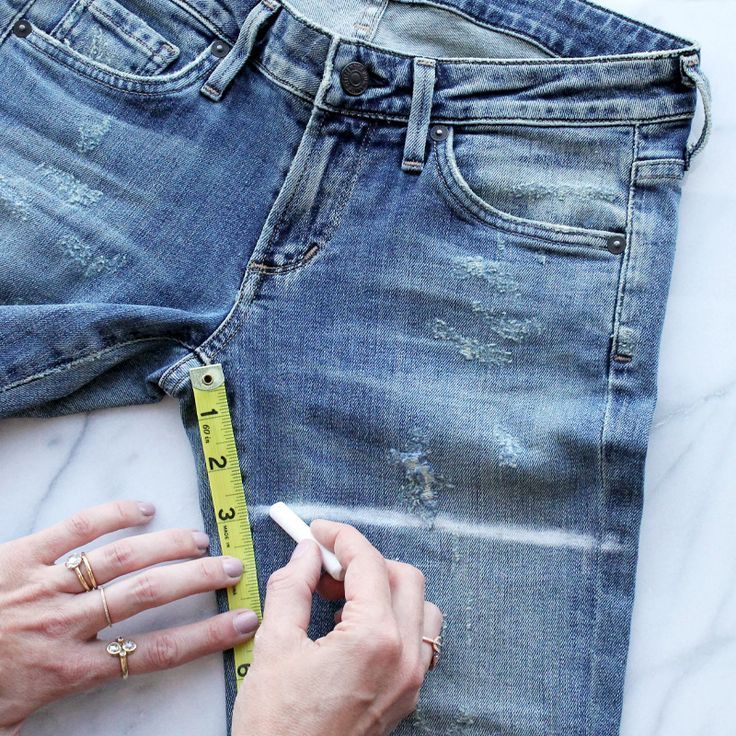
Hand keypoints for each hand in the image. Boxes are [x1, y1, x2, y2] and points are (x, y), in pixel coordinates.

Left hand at [0, 500, 259, 733]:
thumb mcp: (12, 722)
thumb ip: (52, 711)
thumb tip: (97, 695)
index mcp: (66, 670)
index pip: (154, 652)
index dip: (205, 636)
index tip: (241, 622)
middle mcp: (66, 624)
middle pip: (149, 596)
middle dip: (199, 579)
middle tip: (233, 567)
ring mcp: (45, 585)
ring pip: (122, 559)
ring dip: (168, 546)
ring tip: (200, 538)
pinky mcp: (21, 554)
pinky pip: (75, 528)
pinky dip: (113, 514)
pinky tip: (143, 508)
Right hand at [233, 520, 442, 735]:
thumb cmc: (277, 726)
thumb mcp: (274, 645)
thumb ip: (292, 587)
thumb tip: (306, 553)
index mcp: (373, 639)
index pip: (368, 563)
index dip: (341, 538)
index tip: (318, 532)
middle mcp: (403, 658)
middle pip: (403, 577)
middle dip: (365, 562)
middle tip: (325, 568)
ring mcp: (411, 680)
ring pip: (419, 607)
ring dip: (385, 590)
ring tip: (341, 601)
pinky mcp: (407, 696)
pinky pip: (418, 639)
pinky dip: (394, 619)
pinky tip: (354, 629)